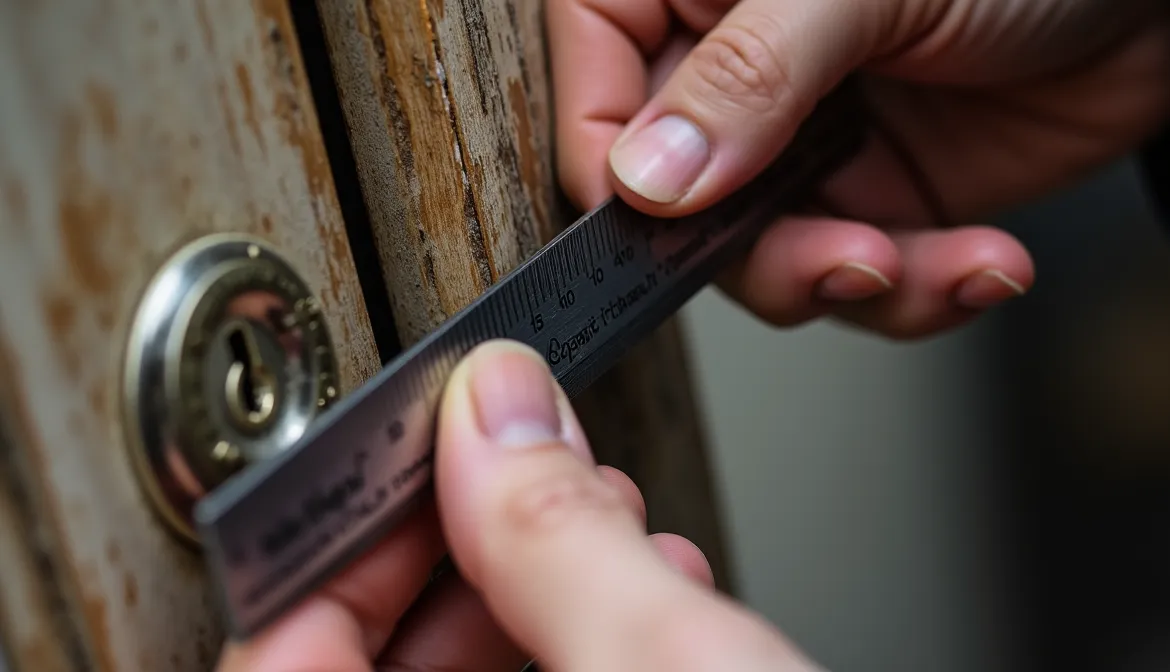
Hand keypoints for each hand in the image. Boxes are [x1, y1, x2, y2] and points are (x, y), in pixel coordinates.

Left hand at [217, 340, 820, 671]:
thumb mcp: (676, 667)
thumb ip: (562, 539)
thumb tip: (498, 406)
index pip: (281, 659)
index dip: (334, 543)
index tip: (395, 457)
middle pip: (371, 651)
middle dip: (457, 543)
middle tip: (510, 462)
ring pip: (461, 665)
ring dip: (534, 574)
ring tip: (601, 507)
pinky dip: (584, 622)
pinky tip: (652, 574)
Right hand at [547, 0, 1169, 337]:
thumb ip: (753, 74)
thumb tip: (646, 177)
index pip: (591, 75)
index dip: (608, 159)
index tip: (659, 217)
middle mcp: (735, 69)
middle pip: (670, 198)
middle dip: (758, 252)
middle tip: (838, 258)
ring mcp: (800, 143)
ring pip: (758, 259)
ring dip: (841, 282)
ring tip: (916, 264)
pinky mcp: (871, 201)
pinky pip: (852, 281)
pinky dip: (915, 294)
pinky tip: (985, 264)